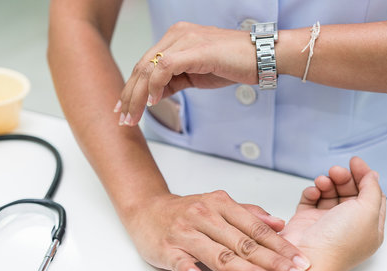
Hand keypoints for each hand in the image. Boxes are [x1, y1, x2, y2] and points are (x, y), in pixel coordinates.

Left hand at [113, 22, 256, 125]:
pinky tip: (153, 102)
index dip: (131, 88)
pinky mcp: (194, 49)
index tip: (124, 108)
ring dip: (138, 96)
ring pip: (149, 68)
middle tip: (124, 119)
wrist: (262, 57)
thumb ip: (174, 79)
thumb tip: (155, 95)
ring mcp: (185, 40)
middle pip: (142, 67)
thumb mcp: (196, 74)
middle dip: (129, 96)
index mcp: (176, 38)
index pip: (145, 64)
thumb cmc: (234, 64)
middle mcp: (177, 35)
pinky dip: (155, 86)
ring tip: (134, 117)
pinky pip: (164, 67)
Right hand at [124, 190, 311, 270]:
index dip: (281, 246)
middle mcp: (204, 216)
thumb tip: (280, 223)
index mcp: (220, 205)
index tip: (301, 262)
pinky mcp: (165, 248)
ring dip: (245, 270)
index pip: (256, 228)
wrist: (147, 209)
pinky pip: (178, 260)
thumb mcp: (218, 205)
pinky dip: (187, 268)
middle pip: (243, 243)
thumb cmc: (187, 211)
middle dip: (273, 262)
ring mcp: (184, 232)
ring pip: (218, 254)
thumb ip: (248, 214)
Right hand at [280, 157, 385, 270]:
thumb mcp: (367, 211)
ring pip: (329, 194)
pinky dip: (311, 192)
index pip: (370, 195)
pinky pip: (310, 200)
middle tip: (337, 171)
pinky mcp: (306, 221)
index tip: (355, 163)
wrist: (308, 258)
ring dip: (327, 183)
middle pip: (349, 192)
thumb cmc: (338, 243)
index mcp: (368, 226)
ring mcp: (326, 223)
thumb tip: (371, 175)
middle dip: (343, 178)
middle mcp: (348, 225)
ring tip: (323, 181)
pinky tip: (313, 192)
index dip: (364, 177)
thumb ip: (372, 190)